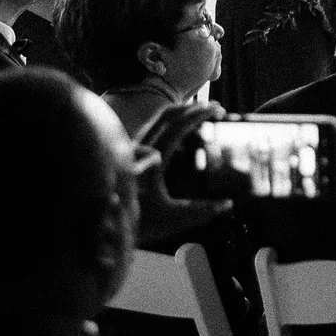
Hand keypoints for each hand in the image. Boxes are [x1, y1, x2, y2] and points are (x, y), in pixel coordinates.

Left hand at [134, 99, 230, 244]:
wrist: (107, 229)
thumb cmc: (141, 224)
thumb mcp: (175, 219)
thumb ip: (202, 211)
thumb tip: (228, 205)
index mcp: (154, 161)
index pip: (178, 128)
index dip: (199, 115)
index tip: (217, 110)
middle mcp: (140, 151)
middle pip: (167, 117)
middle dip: (192, 108)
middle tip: (214, 107)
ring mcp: (133, 151)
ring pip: (156, 121)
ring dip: (179, 113)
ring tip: (199, 112)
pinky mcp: (129, 156)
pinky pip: (150, 130)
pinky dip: (168, 123)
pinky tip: (180, 131)